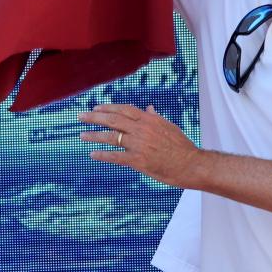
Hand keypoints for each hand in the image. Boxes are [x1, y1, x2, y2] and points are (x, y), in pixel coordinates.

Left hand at [79, 103, 204, 187]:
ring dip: (94, 135)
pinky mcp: (138, 161)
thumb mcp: (169, 126)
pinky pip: (116, 156)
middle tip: (81, 116)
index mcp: (149, 119)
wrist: (190, 164)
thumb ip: (155, 118)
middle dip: (94, 117)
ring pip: (111, 137)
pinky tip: (93, 154)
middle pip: (113, 120)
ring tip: (82, 135)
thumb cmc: (181, 146)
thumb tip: (148, 108)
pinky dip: (102, 155)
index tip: (96, 108)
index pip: (124, 109)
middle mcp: (142, 129)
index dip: (108, 108)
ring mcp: (139, 144)